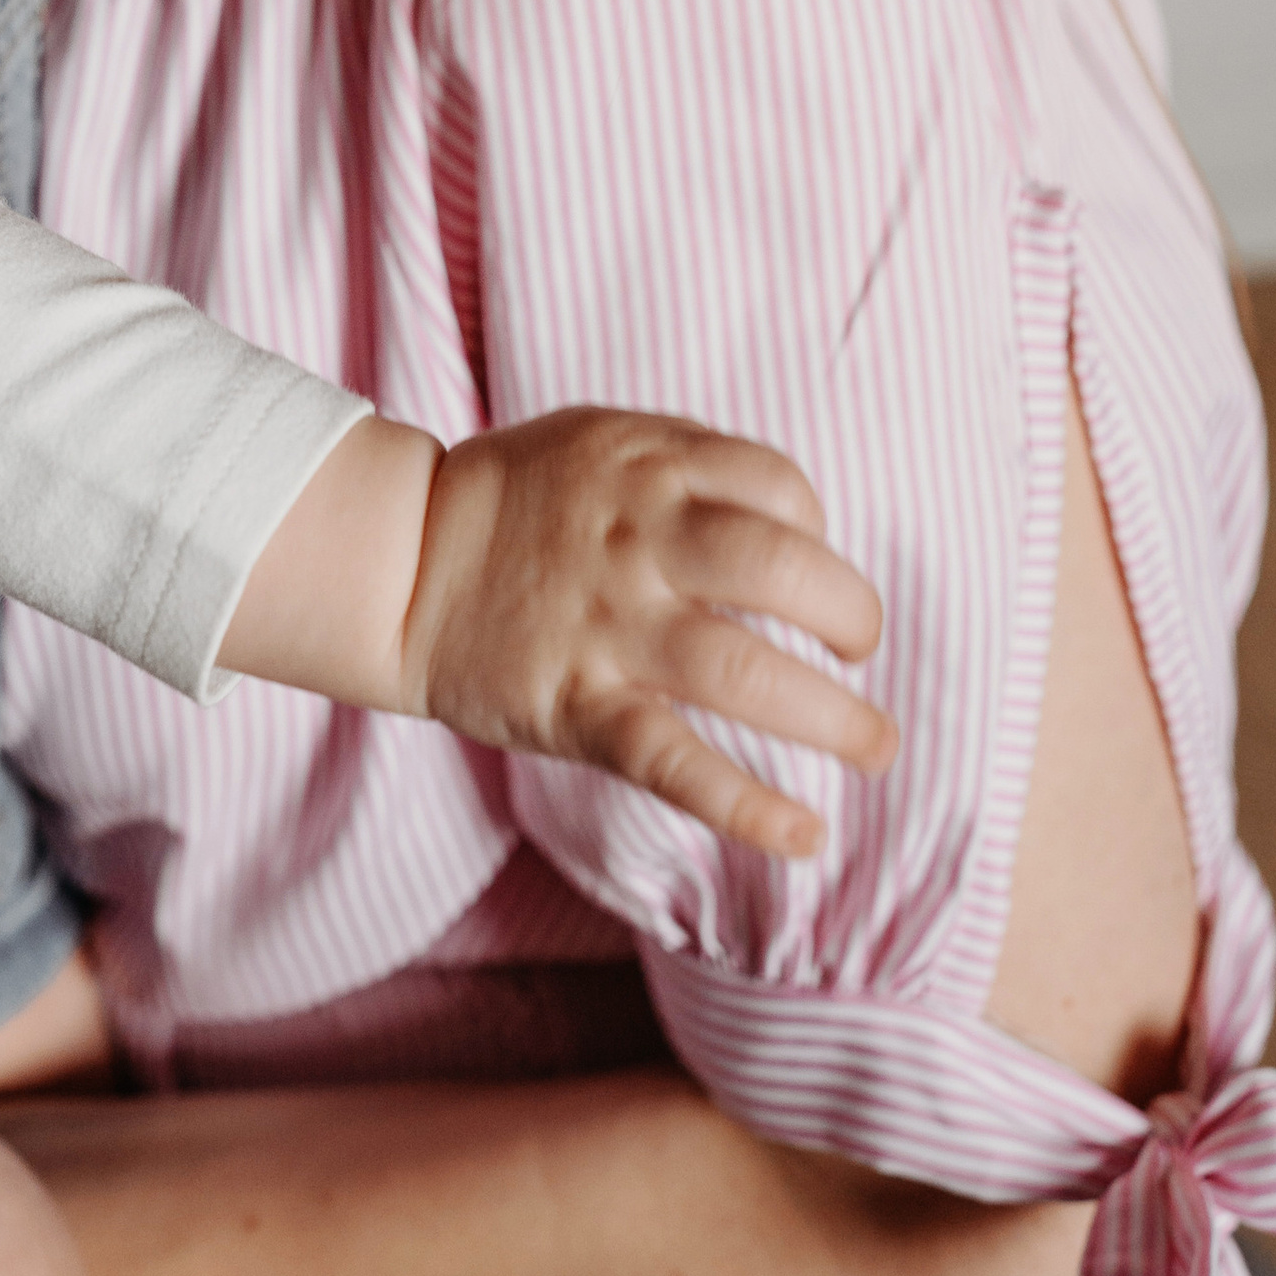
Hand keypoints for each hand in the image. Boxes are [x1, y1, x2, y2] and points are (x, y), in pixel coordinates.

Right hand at [404, 409, 898, 859]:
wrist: (400, 561)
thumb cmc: (512, 500)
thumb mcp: (600, 441)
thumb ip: (687, 465)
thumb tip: (793, 518)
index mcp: (648, 468)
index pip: (779, 487)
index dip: (819, 530)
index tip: (812, 569)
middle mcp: (638, 543)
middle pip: (784, 572)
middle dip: (851, 616)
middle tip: (862, 651)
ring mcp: (610, 629)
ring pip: (745, 674)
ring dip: (832, 719)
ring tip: (875, 747)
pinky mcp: (578, 706)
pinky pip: (675, 763)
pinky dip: (747, 807)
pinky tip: (805, 834)